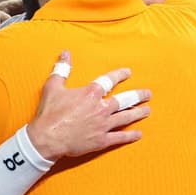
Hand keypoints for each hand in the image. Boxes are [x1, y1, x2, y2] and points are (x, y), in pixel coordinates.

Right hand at [27, 51, 151, 160]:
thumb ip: (62, 69)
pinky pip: (120, 137)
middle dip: (138, 96)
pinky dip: (130, 136)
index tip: (128, 72)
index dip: (120, 75)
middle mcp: (101, 108)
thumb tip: (66, 54)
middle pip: (125, 100)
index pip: (109, 80)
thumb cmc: (49, 113)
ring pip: (126, 117)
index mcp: (91, 93)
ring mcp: (103, 125)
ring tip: (148, 110)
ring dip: (138, 113)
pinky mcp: (101, 140)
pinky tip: (138, 134)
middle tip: (148, 94)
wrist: (47, 138)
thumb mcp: (53, 87)